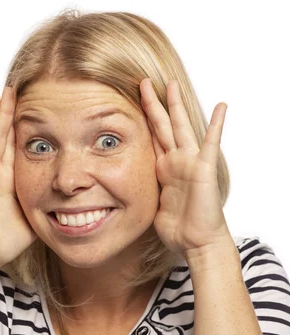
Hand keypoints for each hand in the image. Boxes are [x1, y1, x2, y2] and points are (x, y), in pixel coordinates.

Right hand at [0, 86, 37, 270]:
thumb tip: (75, 199)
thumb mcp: (35, 217)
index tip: (36, 103)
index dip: (25, 125)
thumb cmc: (6, 240)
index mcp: (11, 178)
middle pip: (2, 135)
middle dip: (9, 112)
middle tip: (16, 87)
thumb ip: (49, 204)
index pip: (19, 145)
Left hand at [139, 78, 230, 256]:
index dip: (142, 120)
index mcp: (163, 170)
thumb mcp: (153, 205)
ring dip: (176, 106)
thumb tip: (124, 194)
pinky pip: (210, 144)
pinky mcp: (203, 170)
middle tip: (143, 81)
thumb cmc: (178, 229)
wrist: (197, 243)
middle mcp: (176, 162)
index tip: (131, 102)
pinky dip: (216, 126)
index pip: (151, 138)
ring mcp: (190, 164)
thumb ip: (145, 191)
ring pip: (180, 128)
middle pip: (162, 127)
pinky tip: (221, 106)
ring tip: (171, 83)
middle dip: (152, 104)